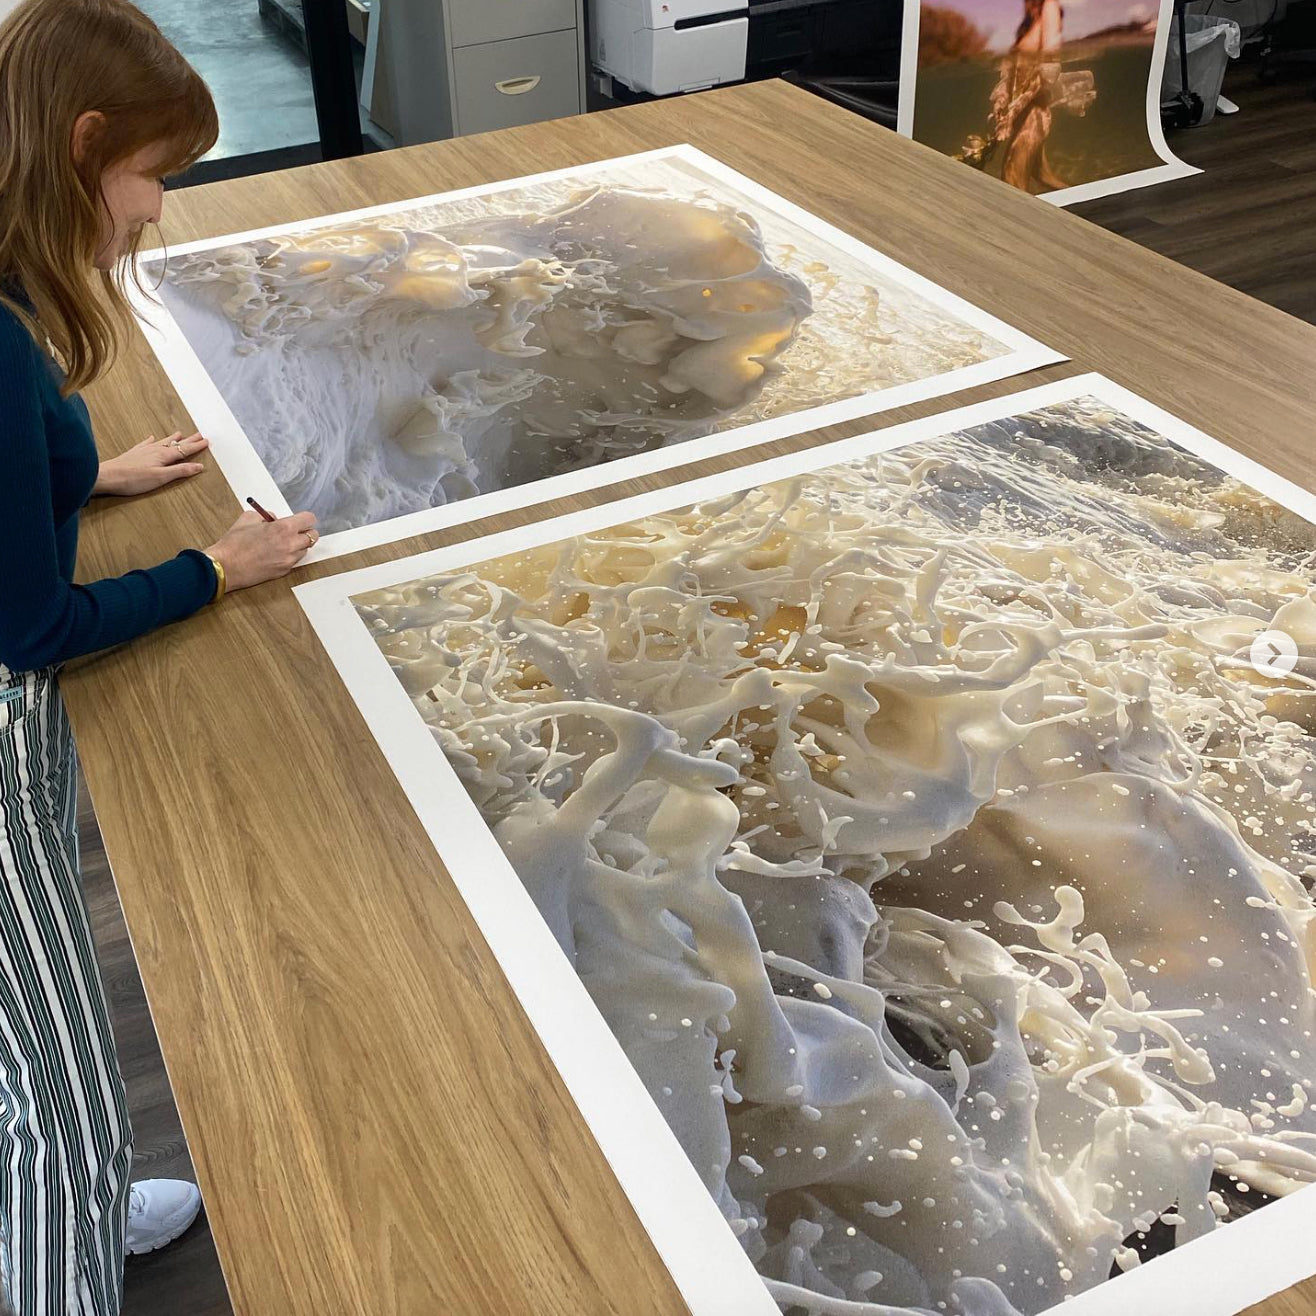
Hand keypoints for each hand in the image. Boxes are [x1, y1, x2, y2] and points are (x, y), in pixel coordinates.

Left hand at [94, 431, 208, 496]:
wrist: (107, 476)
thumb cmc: (133, 479)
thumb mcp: (161, 478)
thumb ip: (180, 471)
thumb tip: (199, 466)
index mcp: (163, 456)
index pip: (184, 450)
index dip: (196, 446)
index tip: (207, 441)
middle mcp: (155, 450)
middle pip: (175, 444)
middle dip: (189, 440)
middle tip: (199, 434)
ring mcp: (143, 450)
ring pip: (162, 442)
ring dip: (173, 438)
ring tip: (180, 433)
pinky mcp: (134, 453)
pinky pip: (146, 443)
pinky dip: (151, 440)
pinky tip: (152, 438)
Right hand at [206, 509, 318, 591]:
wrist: (225, 567)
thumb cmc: (234, 543)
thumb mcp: (248, 518)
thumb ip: (265, 516)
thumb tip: (273, 518)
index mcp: (283, 528)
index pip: (309, 520)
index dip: (305, 518)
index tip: (300, 519)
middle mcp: (290, 545)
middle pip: (313, 536)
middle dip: (305, 532)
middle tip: (293, 531)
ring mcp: (289, 560)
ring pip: (304, 550)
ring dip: (298, 545)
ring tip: (281, 543)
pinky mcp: (284, 571)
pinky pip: (294, 561)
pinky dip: (289, 556)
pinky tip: (275, 554)